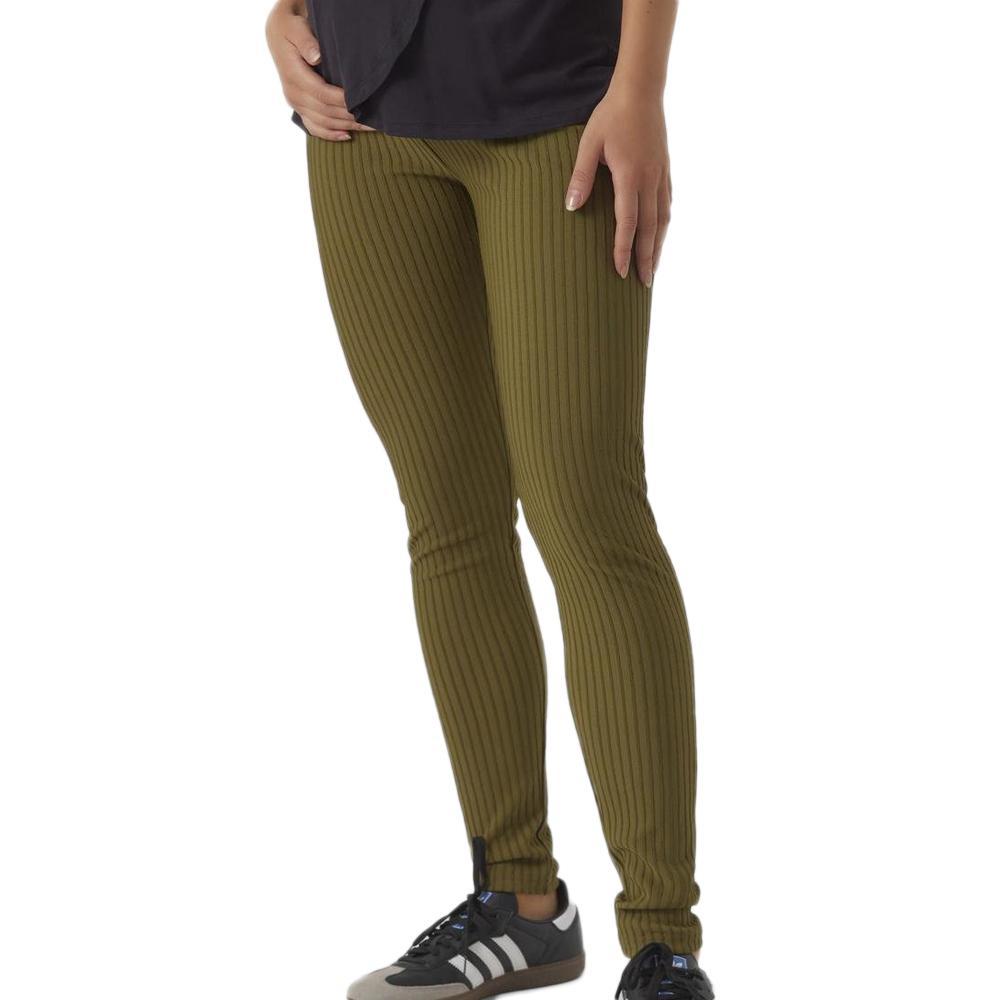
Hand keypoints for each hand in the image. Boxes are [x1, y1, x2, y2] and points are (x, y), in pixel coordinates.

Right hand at [265, 0, 371, 139]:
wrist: (278, 33)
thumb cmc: (290, 26)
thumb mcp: (295, 27)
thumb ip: (306, 41)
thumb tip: (316, 57)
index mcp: (293, 76)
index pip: (322, 94)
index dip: (343, 101)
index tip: (363, 101)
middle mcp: (294, 94)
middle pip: (326, 112)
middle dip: (351, 117)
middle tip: (375, 119)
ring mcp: (296, 103)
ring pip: (323, 123)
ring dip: (347, 127)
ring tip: (370, 127)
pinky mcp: (300, 108)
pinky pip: (314, 127)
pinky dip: (331, 135)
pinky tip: (348, 136)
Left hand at [565, 89, 671, 285]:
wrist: (640, 90)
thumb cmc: (610, 116)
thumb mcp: (589, 145)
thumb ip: (581, 177)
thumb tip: (571, 207)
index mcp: (630, 177)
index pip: (627, 223)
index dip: (624, 250)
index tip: (620, 271)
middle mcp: (650, 180)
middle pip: (649, 229)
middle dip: (646, 258)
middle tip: (643, 283)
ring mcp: (660, 175)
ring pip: (662, 219)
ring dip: (658, 246)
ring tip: (654, 268)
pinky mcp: (665, 169)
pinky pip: (667, 205)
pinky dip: (663, 225)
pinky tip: (660, 235)